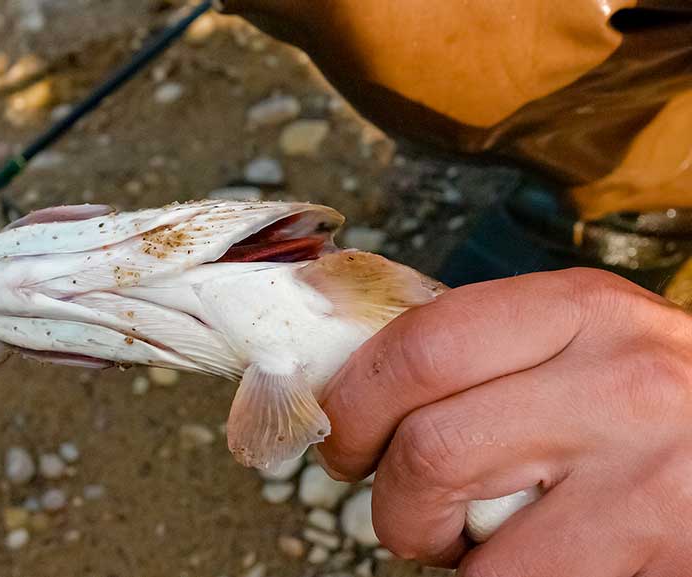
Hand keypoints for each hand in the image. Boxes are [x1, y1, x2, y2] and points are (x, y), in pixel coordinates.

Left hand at [318, 268, 691, 575]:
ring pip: (469, 537)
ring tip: (462, 538)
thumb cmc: (657, 398)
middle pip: (427, 444)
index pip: (420, 344)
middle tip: (393, 499)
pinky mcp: (659, 544)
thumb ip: (494, 350)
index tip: (344, 432)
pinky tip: (521, 560)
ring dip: (432, 544)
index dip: (354, 400)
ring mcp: (644, 471)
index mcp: (580, 310)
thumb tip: (363, 381)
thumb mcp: (587, 341)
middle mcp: (617, 380)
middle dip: (382, 490)